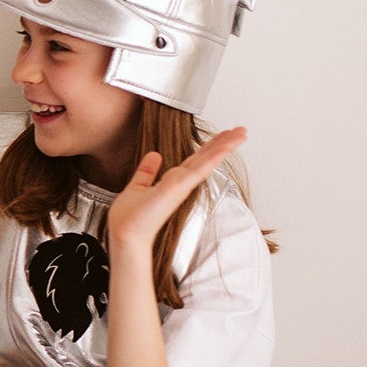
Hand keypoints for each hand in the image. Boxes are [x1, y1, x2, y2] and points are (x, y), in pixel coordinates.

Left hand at [106, 127, 247, 251]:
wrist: (125, 235)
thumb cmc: (129, 219)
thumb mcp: (137, 187)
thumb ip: (146, 172)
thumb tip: (154, 155)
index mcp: (172, 182)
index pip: (195, 160)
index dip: (209, 146)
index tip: (223, 134)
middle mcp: (180, 184)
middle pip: (206, 158)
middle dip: (224, 143)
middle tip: (241, 130)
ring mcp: (181, 186)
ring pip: (207, 161)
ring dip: (225, 146)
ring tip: (241, 133)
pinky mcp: (177, 189)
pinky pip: (198, 170)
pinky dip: (212, 159)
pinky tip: (224, 148)